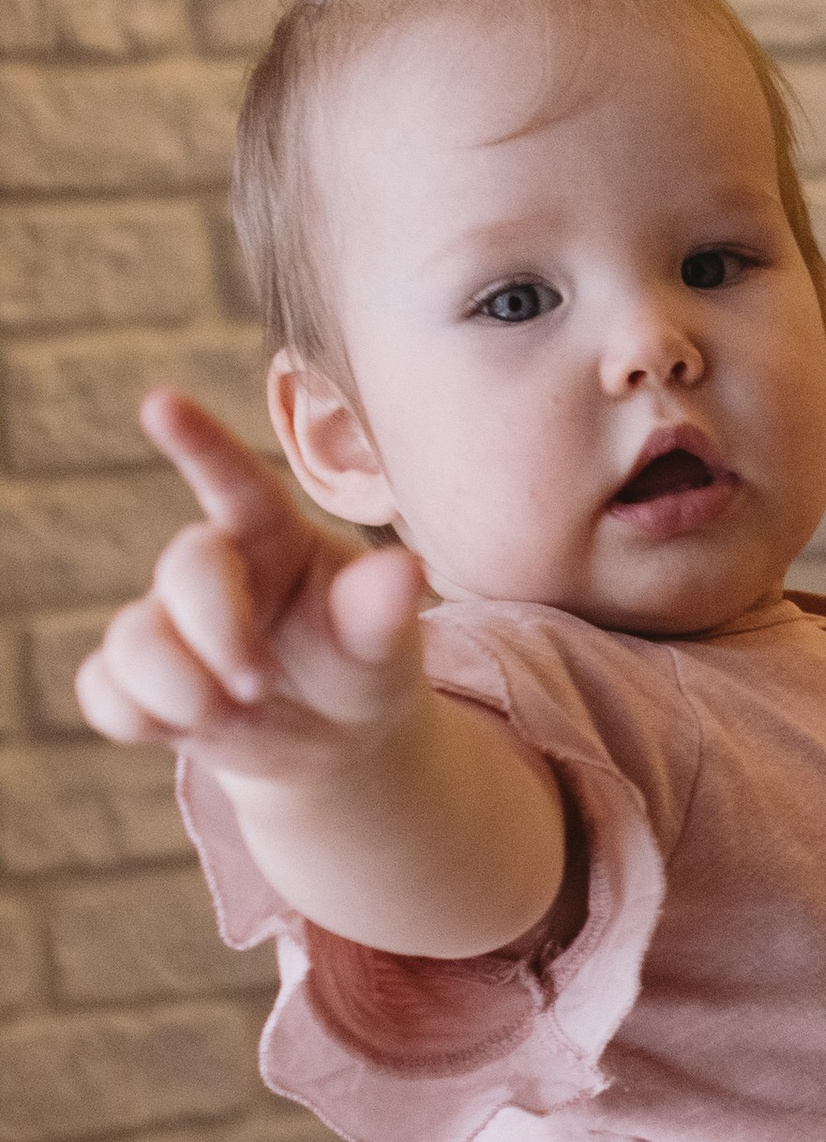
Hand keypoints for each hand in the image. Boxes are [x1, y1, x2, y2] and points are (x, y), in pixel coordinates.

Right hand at [74, 391, 429, 789]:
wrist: (338, 738)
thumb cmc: (360, 663)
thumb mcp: (384, 643)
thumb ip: (384, 609)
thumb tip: (406, 568)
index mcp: (271, 534)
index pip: (234, 481)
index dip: (200, 444)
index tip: (162, 403)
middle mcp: (208, 567)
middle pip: (184, 571)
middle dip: (221, 635)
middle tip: (260, 685)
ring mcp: (165, 622)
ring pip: (133, 642)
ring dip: (184, 693)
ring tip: (239, 713)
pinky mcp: (136, 682)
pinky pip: (103, 693)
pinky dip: (137, 719)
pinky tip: (186, 727)